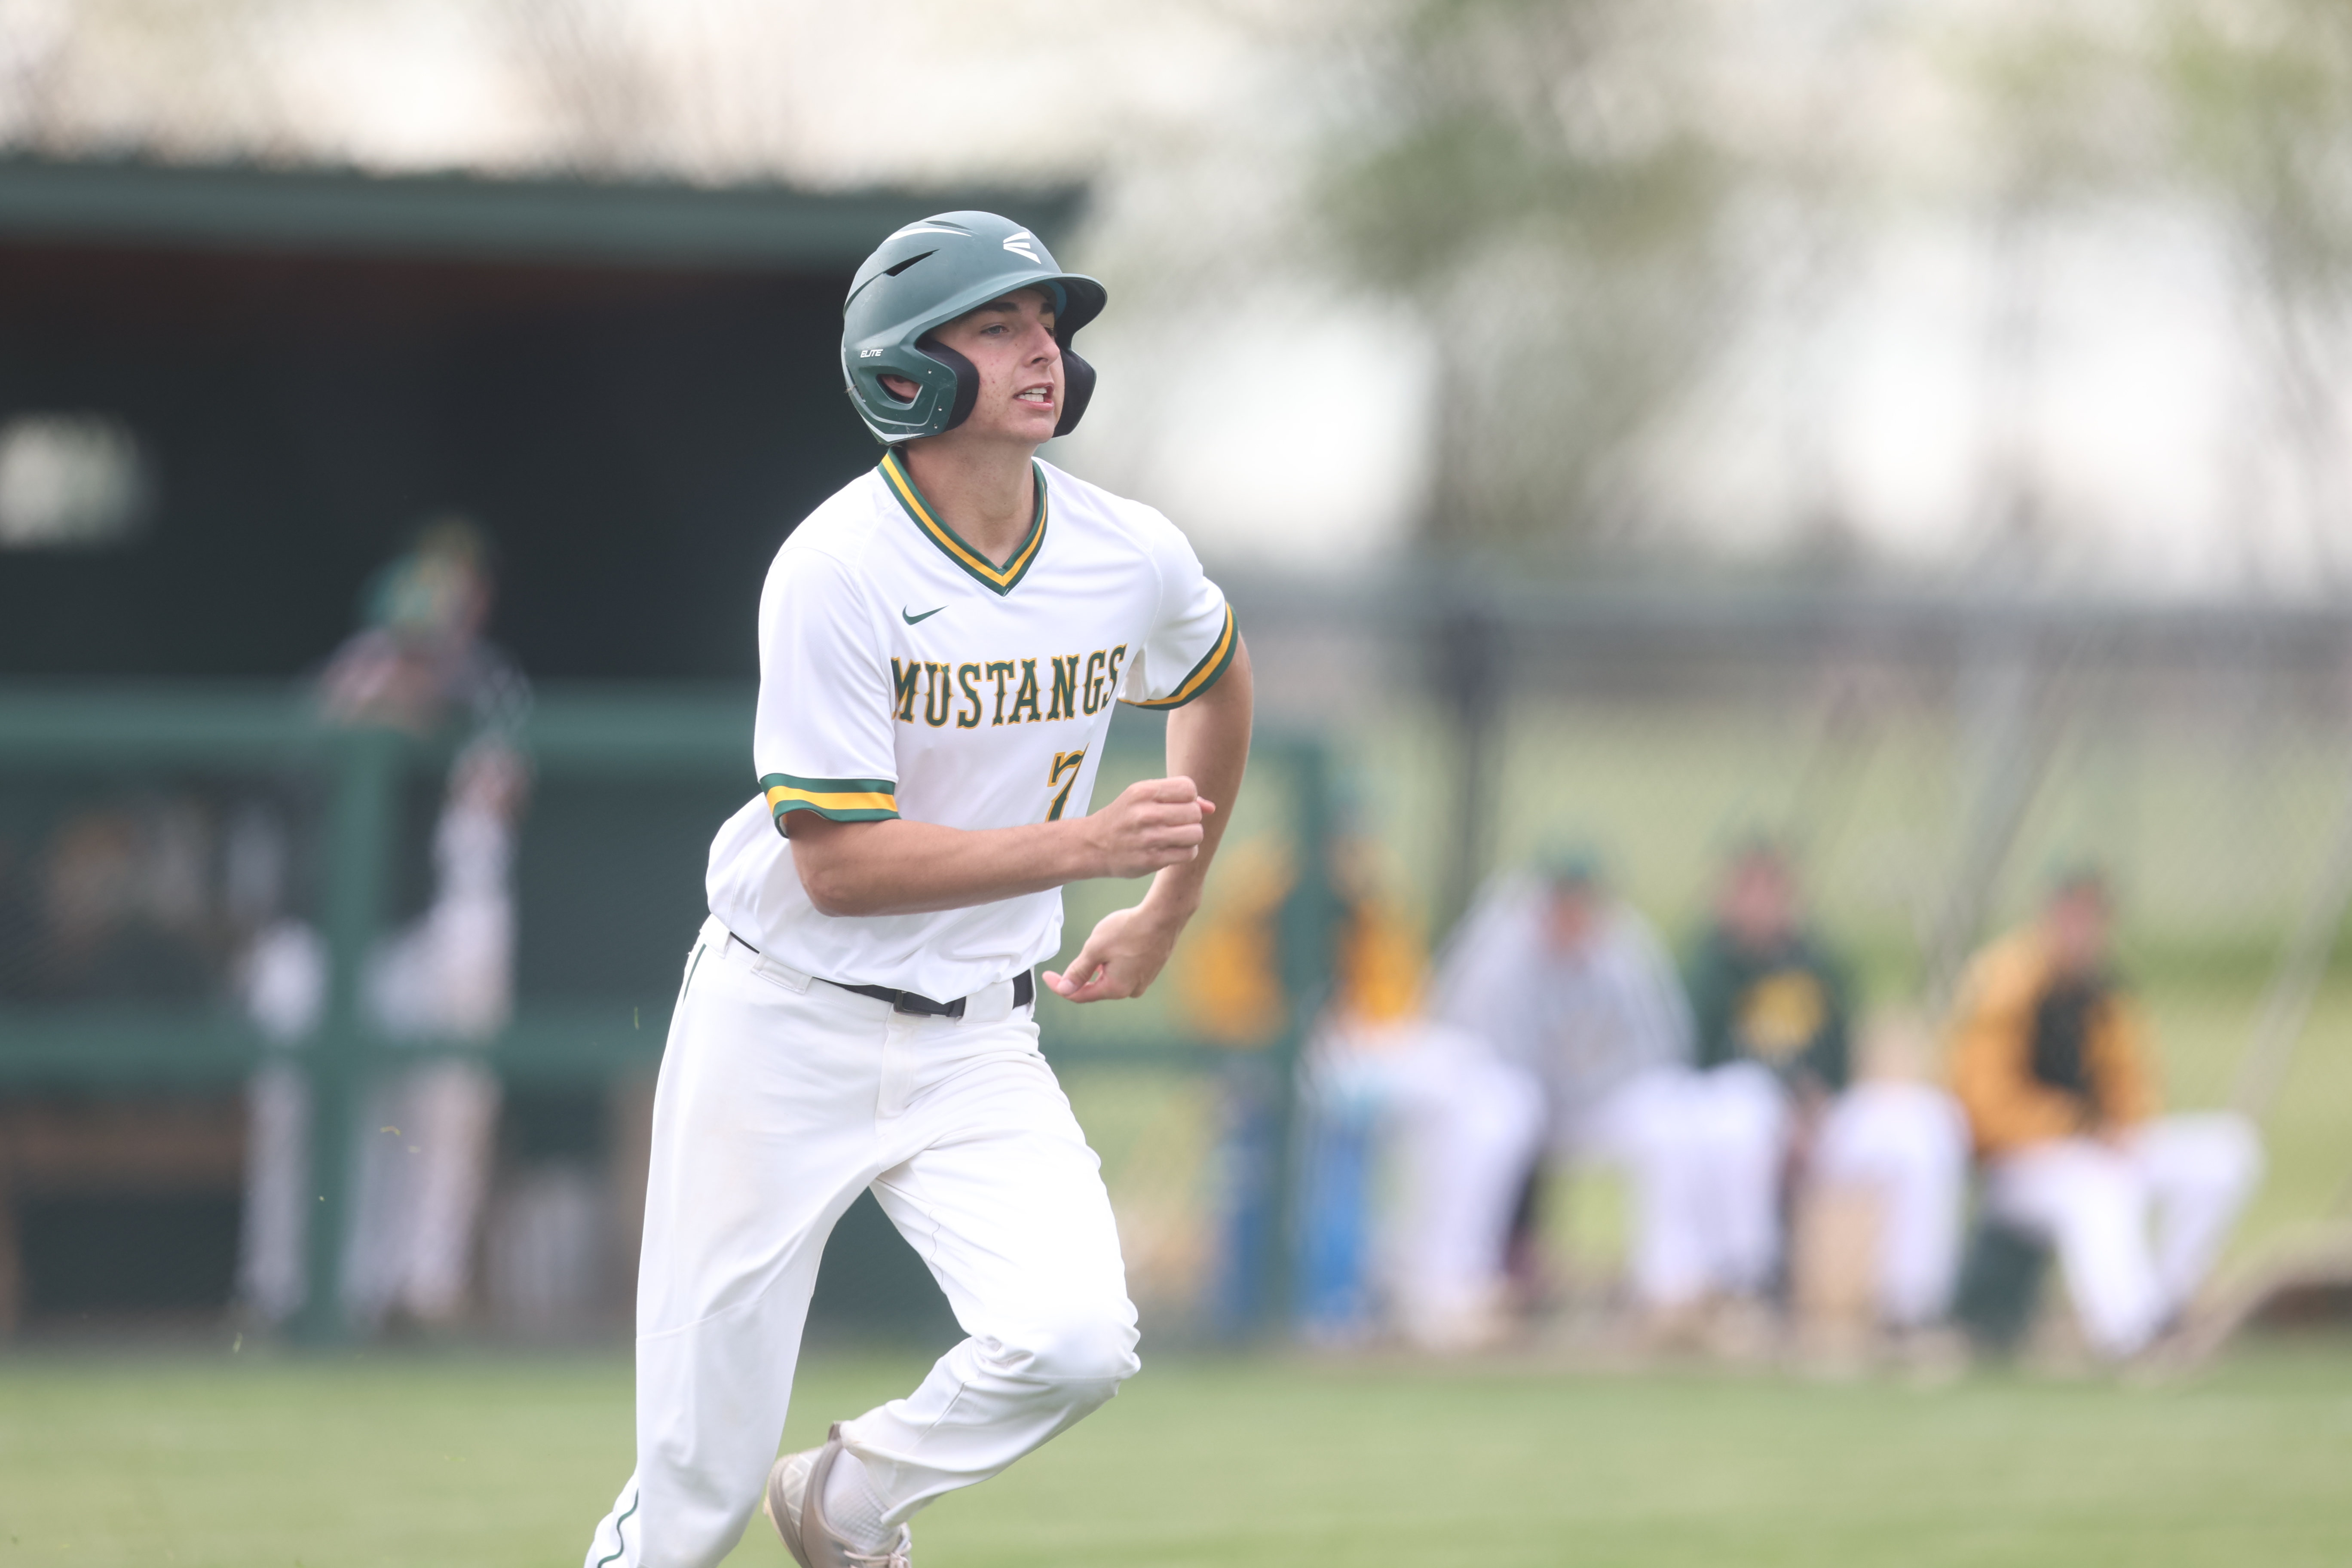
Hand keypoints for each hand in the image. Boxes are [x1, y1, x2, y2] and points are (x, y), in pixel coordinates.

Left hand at [1044, 903, 1185, 1003]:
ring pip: (1112, 977)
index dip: (1060, 986)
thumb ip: (1078, 971)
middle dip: (1085, 972)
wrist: (1164, 916)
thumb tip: (1065, 990)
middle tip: (1083, 949)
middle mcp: (1131, 990)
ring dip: (1102, 964)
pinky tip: (1120, 942)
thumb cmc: (1129, 930)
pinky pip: (1126, 970)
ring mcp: (1145, 980)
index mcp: (1115, 989)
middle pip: (1097, 986)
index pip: (1080, 995)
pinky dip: (1117, 960)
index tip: (1047, 975)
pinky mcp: (1152, 969)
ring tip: (1106, 941)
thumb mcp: (1095, 948)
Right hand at [1082, 777, 1215, 879]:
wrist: (1093, 845)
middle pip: (1195, 812)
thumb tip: (1212, 808)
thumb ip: (1177, 797)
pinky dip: (1186, 852)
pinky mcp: (1152, 860)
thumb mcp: (1143, 797)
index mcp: (1143, 791)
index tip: (1178, 805)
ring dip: (1191, 836)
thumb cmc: (1125, 817)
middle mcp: (1145, 813)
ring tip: (1177, 837)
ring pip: (1196, 834)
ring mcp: (1149, 838)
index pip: (1189, 788)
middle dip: (1191, 818)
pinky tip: (1173, 849)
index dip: (1189, 797)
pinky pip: (1189, 854)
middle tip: (1177, 823)